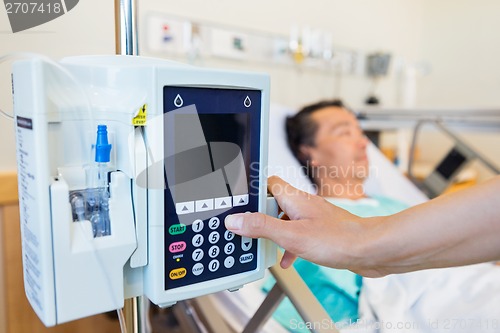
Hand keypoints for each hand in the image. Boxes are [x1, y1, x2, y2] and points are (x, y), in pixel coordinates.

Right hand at [224, 176, 371, 271]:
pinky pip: (298, 234)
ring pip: (285, 220)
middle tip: (250, 232)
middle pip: (273, 203)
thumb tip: (235, 220)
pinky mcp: (322, 231)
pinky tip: (288, 259)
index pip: (267, 183)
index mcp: (294, 198)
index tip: (238, 206)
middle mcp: (304, 205)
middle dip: (260, 218)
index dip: (252, 192)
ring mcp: (314, 218)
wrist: (371, 250)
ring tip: (266, 248)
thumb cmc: (339, 240)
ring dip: (274, 234)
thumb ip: (261, 227)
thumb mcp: (291, 236)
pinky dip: (289, 245)